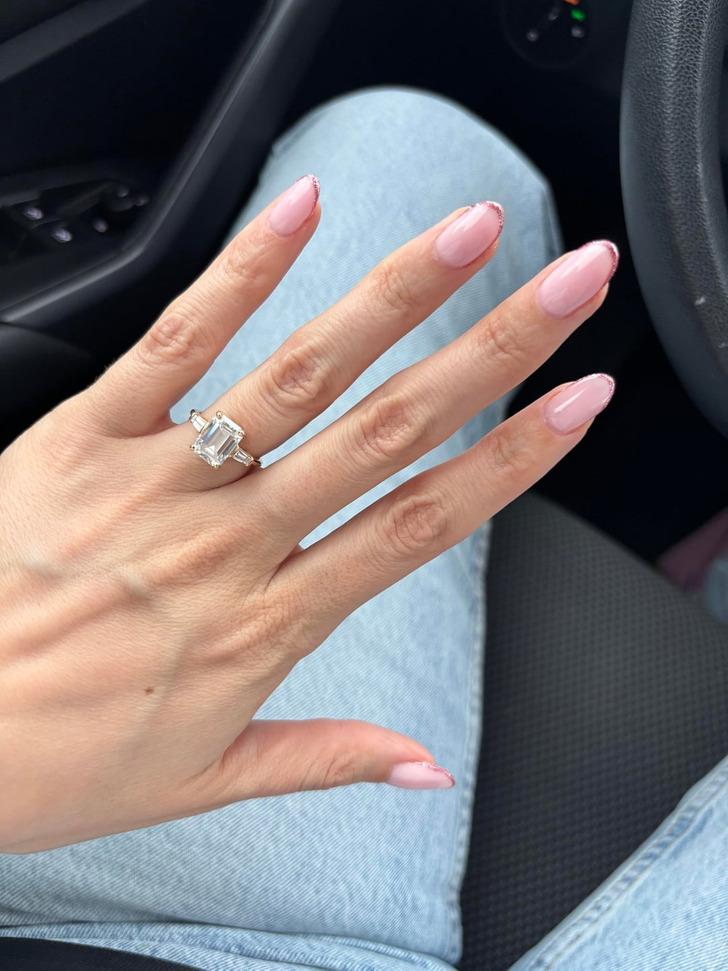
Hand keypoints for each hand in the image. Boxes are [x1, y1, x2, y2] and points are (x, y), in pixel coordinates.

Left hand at [0, 175, 616, 853]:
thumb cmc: (52, 759)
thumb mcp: (204, 780)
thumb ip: (326, 757)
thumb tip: (423, 768)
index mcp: (268, 621)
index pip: (421, 524)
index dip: (513, 459)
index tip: (576, 405)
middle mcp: (230, 539)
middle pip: (388, 428)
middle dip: (495, 349)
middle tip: (566, 286)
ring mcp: (161, 478)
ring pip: (300, 373)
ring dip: (395, 296)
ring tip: (465, 235)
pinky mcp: (86, 434)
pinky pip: (175, 340)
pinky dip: (240, 271)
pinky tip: (300, 213)